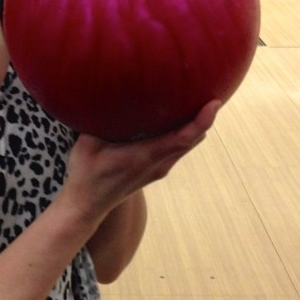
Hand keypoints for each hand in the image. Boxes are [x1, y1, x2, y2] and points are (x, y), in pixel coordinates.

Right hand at [61, 100, 220, 229]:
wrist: (86, 205)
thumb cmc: (86, 175)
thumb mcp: (88, 144)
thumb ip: (99, 120)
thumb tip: (104, 93)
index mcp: (144, 156)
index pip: (183, 138)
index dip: (201, 120)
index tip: (214, 103)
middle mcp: (158, 164)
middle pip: (193, 141)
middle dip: (204, 118)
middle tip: (208, 93)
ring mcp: (158, 170)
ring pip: (187, 146)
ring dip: (195, 127)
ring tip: (194, 102)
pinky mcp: (153, 172)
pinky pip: (177, 150)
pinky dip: (183, 134)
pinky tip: (173, 120)